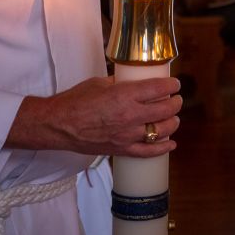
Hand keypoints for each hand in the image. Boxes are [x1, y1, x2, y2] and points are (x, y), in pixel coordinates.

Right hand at [6, 76, 181, 157]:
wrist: (59, 124)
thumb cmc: (76, 100)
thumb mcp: (100, 83)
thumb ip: (121, 83)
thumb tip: (134, 82)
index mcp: (124, 95)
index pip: (158, 88)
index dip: (171, 85)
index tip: (175, 84)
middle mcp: (130, 115)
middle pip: (164, 109)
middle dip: (175, 103)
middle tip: (175, 99)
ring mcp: (127, 135)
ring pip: (161, 130)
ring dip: (172, 123)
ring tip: (173, 118)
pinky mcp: (122, 149)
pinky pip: (148, 152)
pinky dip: (163, 148)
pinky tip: (171, 143)